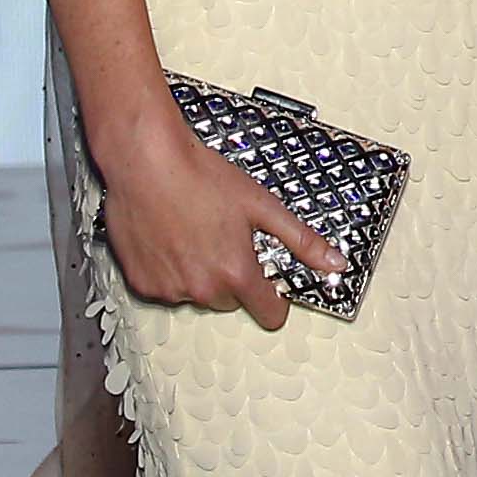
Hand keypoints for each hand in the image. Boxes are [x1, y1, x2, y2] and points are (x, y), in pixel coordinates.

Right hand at [95, 114, 336, 328]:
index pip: (269, 314)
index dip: (276, 298)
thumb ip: (301, 240)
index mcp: (235, 273)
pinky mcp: (142, 284)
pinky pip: (167, 288)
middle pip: (232, 300)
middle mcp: (202, 289)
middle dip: (235, 276)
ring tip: (196, 232)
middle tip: (227, 238)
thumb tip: (334, 263)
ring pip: (199, 294)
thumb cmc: (200, 177)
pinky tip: (172, 239)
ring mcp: (169, 289)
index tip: (273, 284)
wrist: (148, 163)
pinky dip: (172, 271)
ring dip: (201, 274)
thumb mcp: (263, 205)